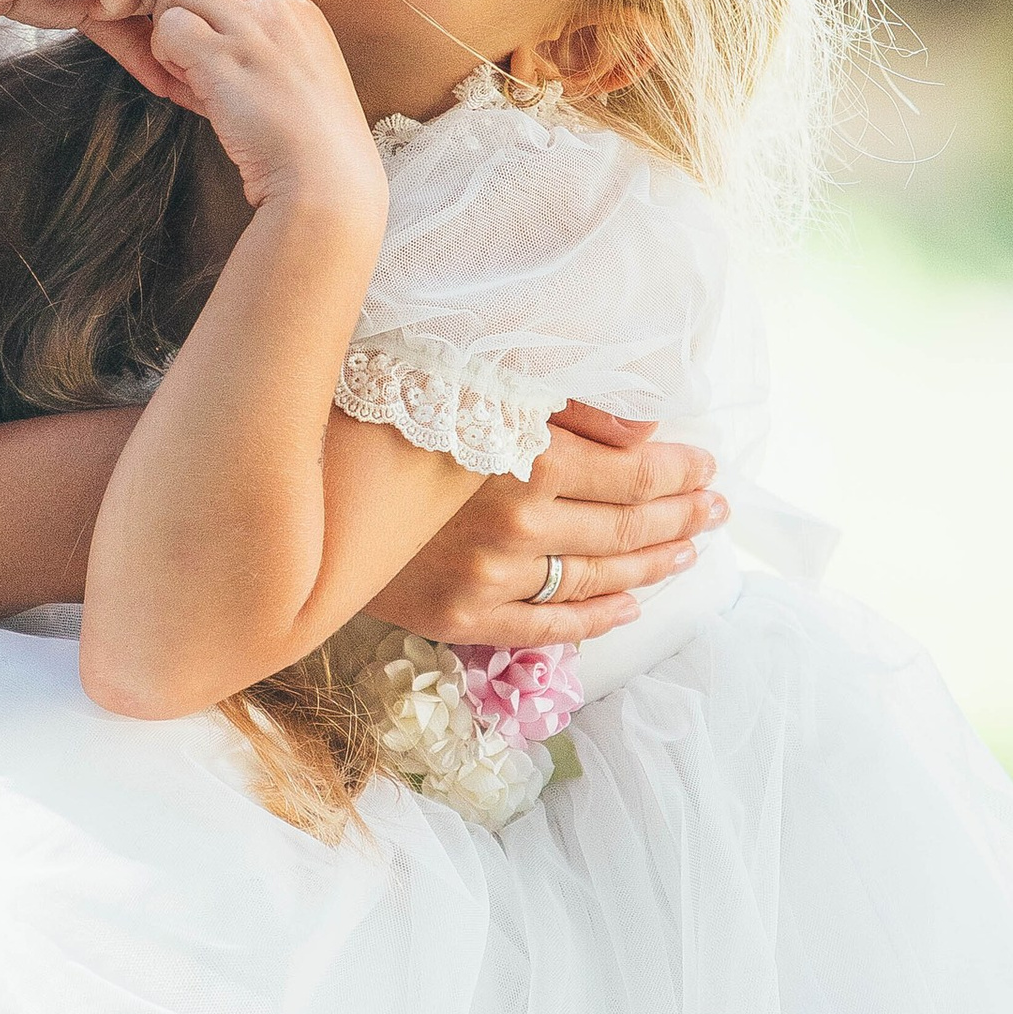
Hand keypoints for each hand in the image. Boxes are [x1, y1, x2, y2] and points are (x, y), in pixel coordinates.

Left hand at [142, 0, 386, 220]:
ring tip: (184, 64)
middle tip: (186, 39)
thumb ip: (268, 40)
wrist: (324, 179)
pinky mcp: (225, 62)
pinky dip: (164, 54)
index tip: (212, 28)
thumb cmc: (309, 138)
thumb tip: (218, 30)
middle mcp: (277, 7)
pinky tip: (183, 84)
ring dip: (169, 22)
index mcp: (299, 7)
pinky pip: (170, 27)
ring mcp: (252, 31)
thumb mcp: (302, 70)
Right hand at [375, 403, 728, 647]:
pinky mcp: (460, 617)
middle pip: (625, 528)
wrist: (298, 485)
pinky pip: (548, 627)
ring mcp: (489, 578)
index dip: (679, 471)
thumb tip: (646, 427)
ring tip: (687, 551)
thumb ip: (565, 405)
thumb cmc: (386, 416)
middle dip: (680, 518)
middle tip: (715, 510)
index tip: (706, 466)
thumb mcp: (476, 386)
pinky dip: (596, 619)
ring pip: (597, 579)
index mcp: (527, 458)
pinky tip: (629, 607)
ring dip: (651, 566)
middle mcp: (517, 524)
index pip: (633, 473)